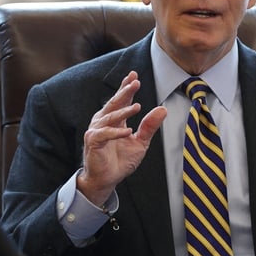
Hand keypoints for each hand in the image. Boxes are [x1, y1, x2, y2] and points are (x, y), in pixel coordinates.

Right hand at [78, 71, 166, 206]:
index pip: (121, 100)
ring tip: (137, 107)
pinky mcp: (93, 141)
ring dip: (123, 111)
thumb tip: (163, 109)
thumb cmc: (120, 161)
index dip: (126, 87)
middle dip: (125, 91)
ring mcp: (96, 130)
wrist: (106, 179)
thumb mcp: (140, 143)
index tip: (134, 75)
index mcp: (114, 120)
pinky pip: (105, 134)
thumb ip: (149, 126)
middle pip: (114, 103)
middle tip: (135, 81)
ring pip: (110, 116)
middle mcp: (103, 121)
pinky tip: (128, 130)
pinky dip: (116, 132)